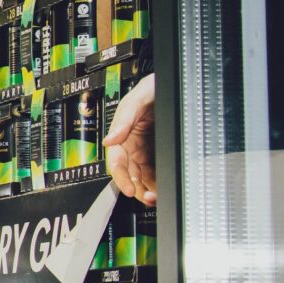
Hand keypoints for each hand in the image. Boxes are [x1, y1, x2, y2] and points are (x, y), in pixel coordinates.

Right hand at [105, 74, 157, 205]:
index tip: (129, 189)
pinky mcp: (158, 153)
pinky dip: (158, 183)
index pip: (117, 162)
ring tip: (156, 197)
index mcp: (123, 135)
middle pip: (130, 174)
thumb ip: (124, 118)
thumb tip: (110, 139)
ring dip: (147, 189)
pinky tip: (163, 189)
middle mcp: (132, 145)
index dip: (121, 178)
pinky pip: (155, 172)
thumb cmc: (152, 88)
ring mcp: (145, 150)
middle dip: (137, 189)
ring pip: (142, 177)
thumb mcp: (137, 99)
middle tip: (149, 198)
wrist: (173, 84)